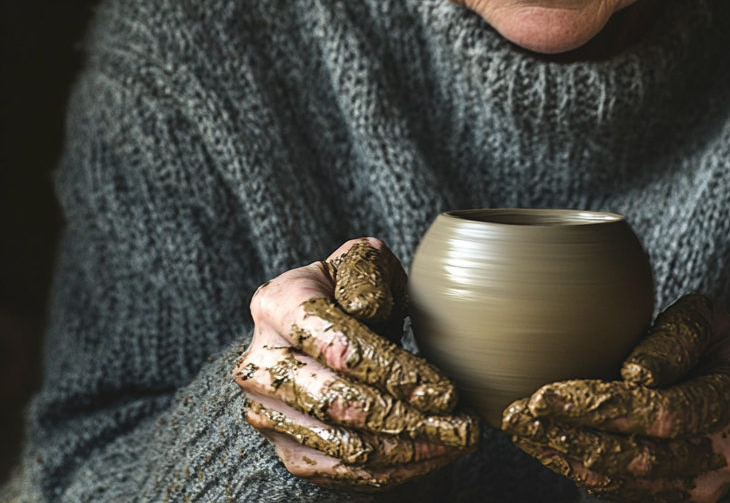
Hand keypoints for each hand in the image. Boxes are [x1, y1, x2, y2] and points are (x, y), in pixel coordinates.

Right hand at [234, 237, 478, 490]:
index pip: (339, 346)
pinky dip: (391, 470)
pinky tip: (431, 455)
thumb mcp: (362, 263)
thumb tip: (368, 310)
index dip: (393, 372)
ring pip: (343, 446)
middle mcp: (260, 363)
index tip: (444, 391)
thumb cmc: (350, 287)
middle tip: (464, 426)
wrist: (316, 325)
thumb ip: (367, 275)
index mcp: (278, 304)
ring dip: (410, 450)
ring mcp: (267, 411)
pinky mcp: (282, 447)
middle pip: (338, 403)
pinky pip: (338, 471)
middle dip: (409, 420)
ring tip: (458, 441)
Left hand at [503, 294, 729, 501]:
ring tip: (519, 429)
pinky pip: (623, 491)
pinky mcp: (680, 498)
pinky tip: (545, 445)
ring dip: (564, 457)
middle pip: (636, 456)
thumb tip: (635, 373)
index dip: (600, 408)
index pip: (661, 412)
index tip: (544, 394)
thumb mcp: (705, 320)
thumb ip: (675, 338)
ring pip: (624, 481)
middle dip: (569, 437)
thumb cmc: (716, 345)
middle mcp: (724, 454)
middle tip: (516, 415)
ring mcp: (704, 485)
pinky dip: (579, 470)